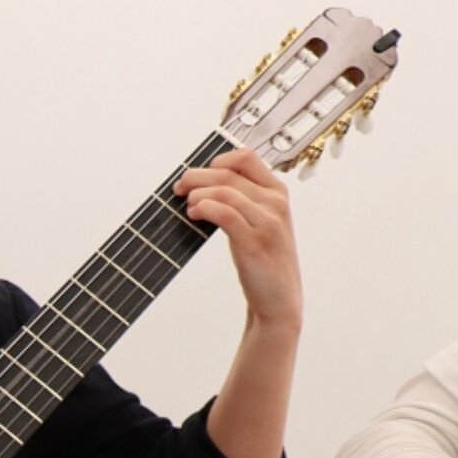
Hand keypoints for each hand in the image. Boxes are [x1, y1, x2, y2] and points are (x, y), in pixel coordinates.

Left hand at [174, 148, 302, 333]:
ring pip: (224, 191)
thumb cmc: (263, 261)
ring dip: (197, 195)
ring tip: (187, 207)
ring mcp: (267, 222)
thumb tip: (203, 185)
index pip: (245, 158)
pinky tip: (194, 215)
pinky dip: (204, 209)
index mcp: (277, 192)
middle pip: (228, 173)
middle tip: (179, 188)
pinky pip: (224, 213)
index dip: (217, 161)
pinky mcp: (254, 242)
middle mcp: (275, 202)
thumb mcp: (260, 222)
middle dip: (196, 177)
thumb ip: (242, 201)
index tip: (199, 174)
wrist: (278, 300)